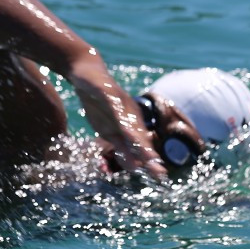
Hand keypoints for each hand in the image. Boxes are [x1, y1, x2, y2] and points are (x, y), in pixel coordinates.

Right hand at [69, 62, 167, 181]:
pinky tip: (123, 124)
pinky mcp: (107, 92)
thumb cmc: (100, 103)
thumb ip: (121, 145)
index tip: (160, 176)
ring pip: (129, 125)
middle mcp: (128, 116)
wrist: (88, 72)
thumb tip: (135, 166)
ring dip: (137, 140)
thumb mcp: (109, 128)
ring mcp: (119, 104)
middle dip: (148, 155)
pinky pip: (113, 104)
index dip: (149, 160)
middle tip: (159, 172)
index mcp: (130, 125)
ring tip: (147, 155)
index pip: (141, 146)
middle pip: (139, 138)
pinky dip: (118, 114)